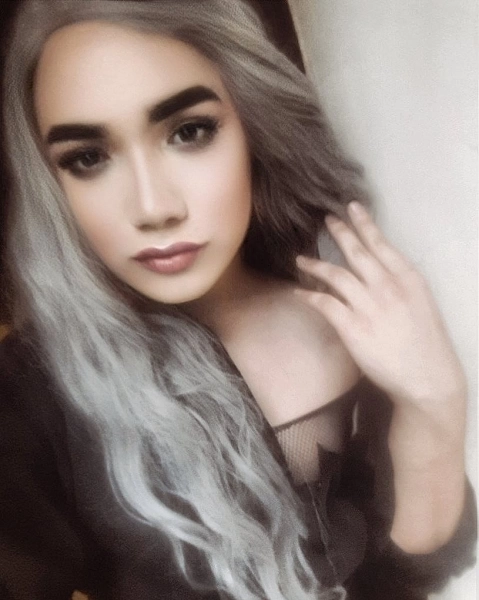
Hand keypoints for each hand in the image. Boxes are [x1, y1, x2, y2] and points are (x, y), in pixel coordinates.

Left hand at [295, 202, 466, 413]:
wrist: (427, 376)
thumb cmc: (425, 341)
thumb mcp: (421, 302)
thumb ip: (399, 283)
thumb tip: (376, 271)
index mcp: (408, 278)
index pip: (381, 243)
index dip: (364, 224)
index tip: (352, 208)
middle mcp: (387, 286)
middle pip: (356, 253)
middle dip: (339, 233)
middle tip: (326, 220)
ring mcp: (369, 306)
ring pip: (335, 275)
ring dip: (315, 265)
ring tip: (301, 259)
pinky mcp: (352, 327)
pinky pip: (324, 303)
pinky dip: (309, 296)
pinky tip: (299, 293)